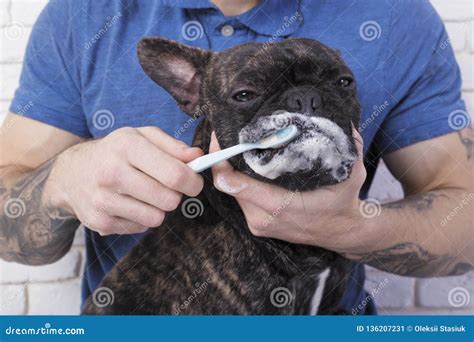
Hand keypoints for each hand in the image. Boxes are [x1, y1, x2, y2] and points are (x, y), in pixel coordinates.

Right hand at [46, 127, 203, 234]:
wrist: (71, 173)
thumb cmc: (115, 152)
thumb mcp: (141, 136)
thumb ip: (173, 145)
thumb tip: (198, 157)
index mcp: (127, 145)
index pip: (175, 174)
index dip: (193, 182)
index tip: (194, 182)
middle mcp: (112, 172)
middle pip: (169, 200)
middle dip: (175, 195)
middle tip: (166, 187)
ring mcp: (104, 199)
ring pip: (157, 217)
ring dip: (158, 208)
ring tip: (146, 194)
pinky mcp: (99, 222)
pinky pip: (141, 227)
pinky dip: (142, 217)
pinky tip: (129, 204)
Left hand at [209, 128, 367, 252]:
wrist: (343, 233)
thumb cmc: (344, 201)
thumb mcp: (350, 172)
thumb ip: (346, 145)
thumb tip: (337, 115)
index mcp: (279, 205)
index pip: (234, 183)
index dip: (220, 159)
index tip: (219, 137)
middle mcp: (263, 218)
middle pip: (227, 185)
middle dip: (224, 160)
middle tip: (228, 135)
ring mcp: (258, 224)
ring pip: (232, 191)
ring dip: (232, 170)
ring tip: (237, 147)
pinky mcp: (257, 226)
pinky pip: (240, 199)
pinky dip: (240, 182)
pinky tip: (247, 166)